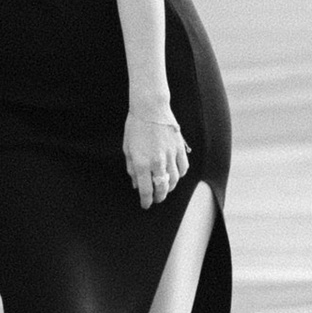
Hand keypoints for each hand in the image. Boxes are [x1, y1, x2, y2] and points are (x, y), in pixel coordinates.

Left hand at [122, 94, 188, 210]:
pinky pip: (183, 168)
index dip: (146, 201)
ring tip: (165, 189)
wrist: (150, 108)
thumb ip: (132, 169)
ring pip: (174, 180)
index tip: (145, 204)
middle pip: (162, 189)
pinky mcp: (180, 148)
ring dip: (169, 188)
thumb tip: (136, 184)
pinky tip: (175, 175)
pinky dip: (180, 175)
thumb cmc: (135, 127)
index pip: (146, 191)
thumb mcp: (127, 149)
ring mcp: (171, 155)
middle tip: (156, 199)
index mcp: (142, 163)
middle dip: (159, 197)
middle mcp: (158, 162)